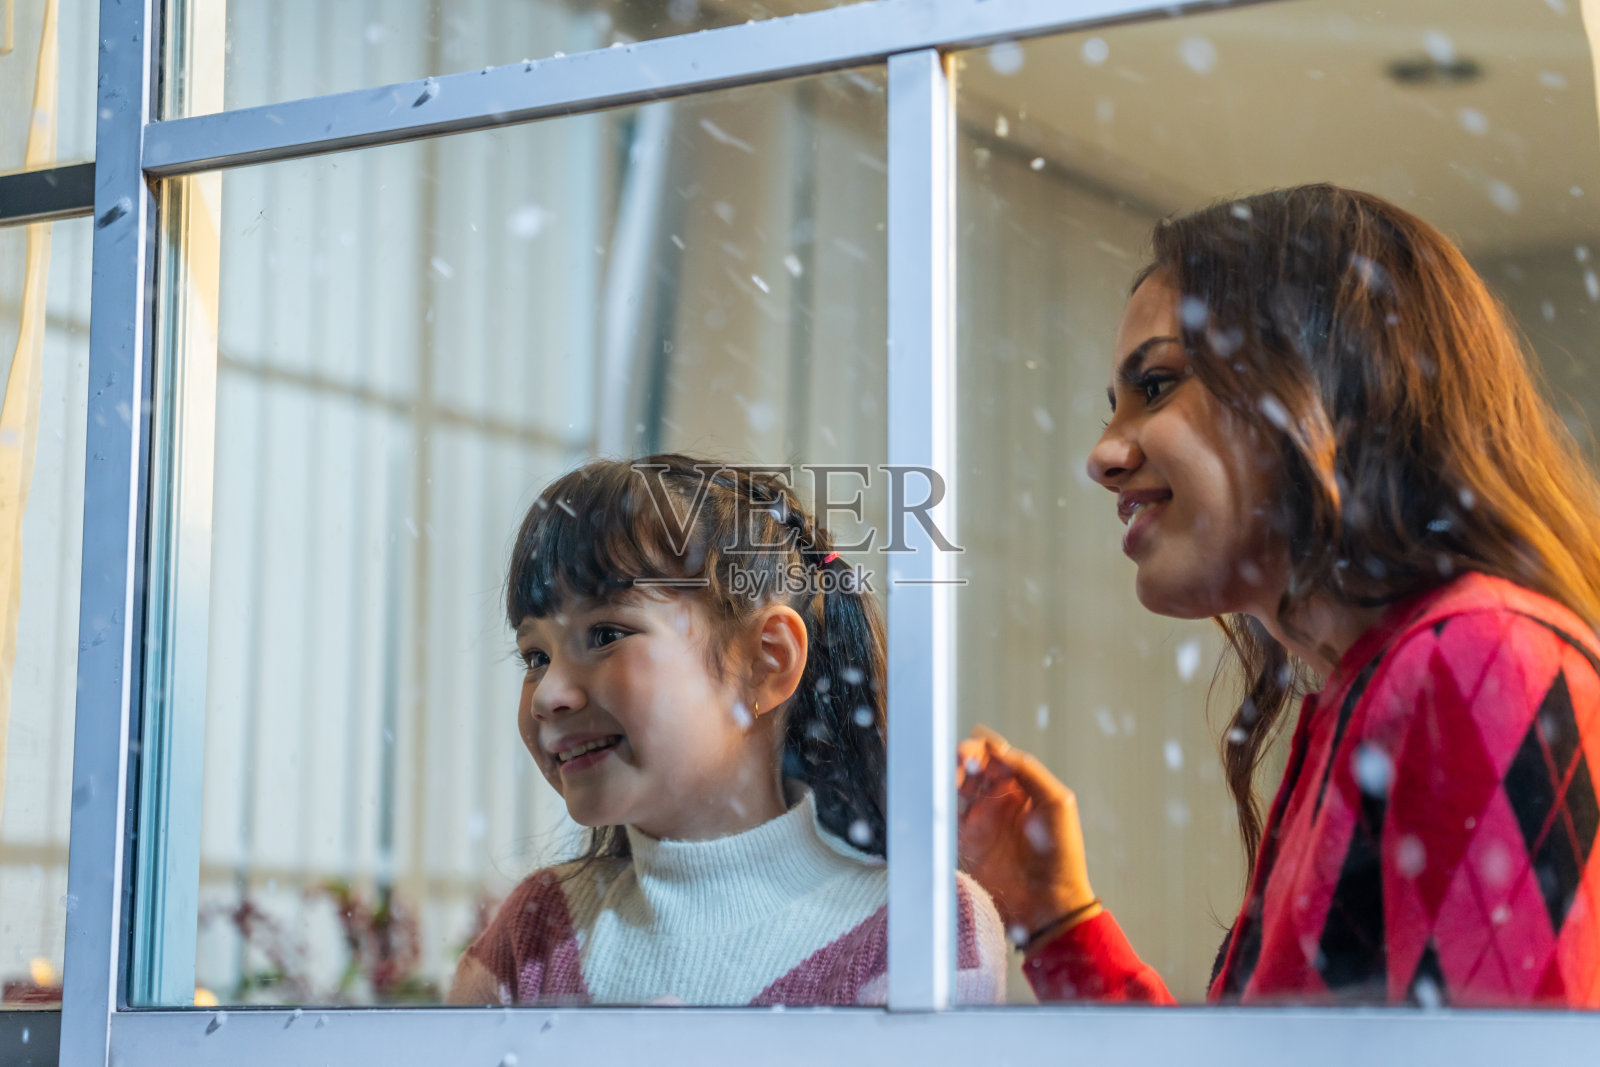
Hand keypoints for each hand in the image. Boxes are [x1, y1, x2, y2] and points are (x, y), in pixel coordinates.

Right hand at [956, 725, 1097, 941]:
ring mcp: (981, 820)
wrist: (1049, 903)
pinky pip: (947, 815)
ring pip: (956, 787)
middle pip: (972, 767)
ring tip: (953, 781)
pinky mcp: (966, 841)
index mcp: (1022, 787)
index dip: (983, 748)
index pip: (996, 756)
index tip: (976, 751)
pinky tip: (941, 796)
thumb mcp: (1056, 803)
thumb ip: (1029, 770)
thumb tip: (998, 749)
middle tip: (960, 762)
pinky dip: (940, 802)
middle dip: (963, 758)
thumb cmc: (1062, 854)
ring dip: (951, 777)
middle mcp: (999, 800)